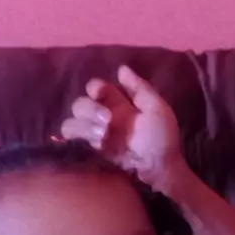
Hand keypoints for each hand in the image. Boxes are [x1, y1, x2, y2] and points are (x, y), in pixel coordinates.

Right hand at [61, 66, 184, 190]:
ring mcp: (97, 133)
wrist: (160, 166)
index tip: (99, 93)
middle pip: (80, 104)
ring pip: (73, 121)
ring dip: (84, 125)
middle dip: (90, 109)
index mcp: (119, 103)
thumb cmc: (162, 136)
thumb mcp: (156, 108)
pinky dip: (81, 137)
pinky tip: (98, 142)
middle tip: (107, 121)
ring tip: (102, 135)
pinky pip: (74, 139)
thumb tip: (121, 68)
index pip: (96, 87)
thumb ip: (139, 88)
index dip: (94, 87)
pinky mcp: (93, 149)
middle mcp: (104, 115)